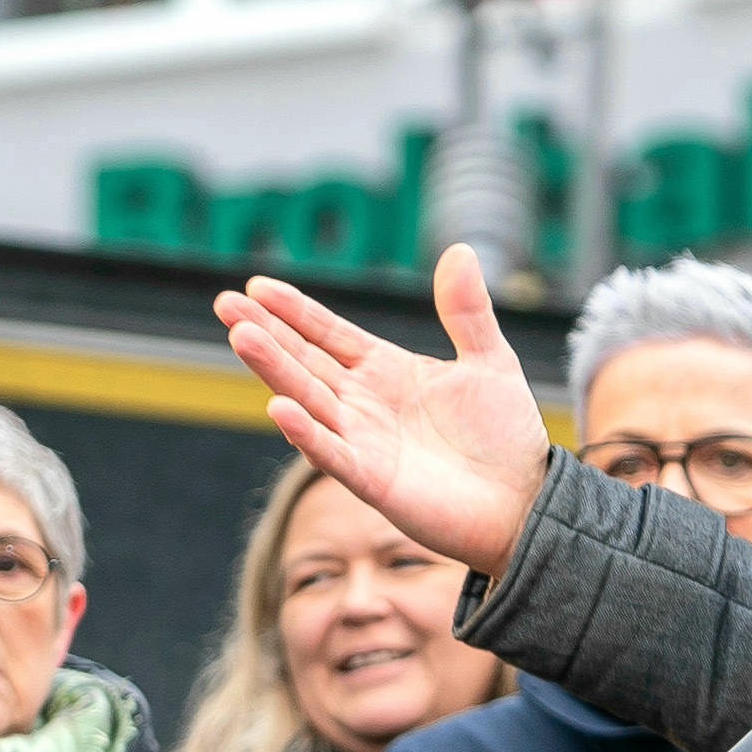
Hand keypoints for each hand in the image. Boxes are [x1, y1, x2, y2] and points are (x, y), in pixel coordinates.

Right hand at [219, 251, 555, 580]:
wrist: (527, 502)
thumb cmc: (505, 437)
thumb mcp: (490, 361)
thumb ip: (467, 311)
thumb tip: (459, 249)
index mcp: (385, 371)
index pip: (328, 333)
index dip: (294, 310)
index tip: (257, 284)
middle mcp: (364, 404)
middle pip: (305, 361)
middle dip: (266, 332)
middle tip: (224, 304)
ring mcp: (364, 442)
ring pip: (308, 400)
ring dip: (275, 370)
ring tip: (241, 336)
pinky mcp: (374, 481)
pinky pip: (333, 454)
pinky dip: (308, 433)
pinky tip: (281, 407)